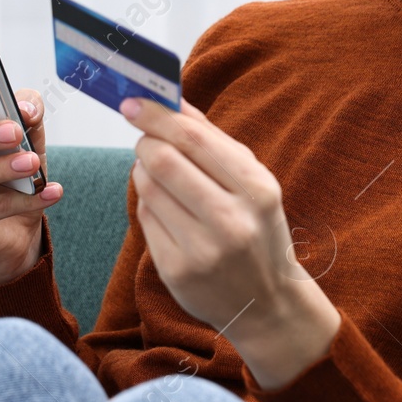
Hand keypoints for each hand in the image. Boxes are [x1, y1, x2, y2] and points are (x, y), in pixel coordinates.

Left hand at [121, 95, 340, 388]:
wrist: (267, 302)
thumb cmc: (257, 229)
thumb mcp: (252, 182)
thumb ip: (212, 140)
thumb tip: (171, 99)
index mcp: (257, 189)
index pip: (194, 138)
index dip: (157, 115)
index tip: (134, 102)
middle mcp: (231, 220)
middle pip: (164, 161)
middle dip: (146, 142)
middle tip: (145, 139)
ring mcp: (202, 249)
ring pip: (148, 189)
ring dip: (143, 171)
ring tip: (158, 174)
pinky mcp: (176, 271)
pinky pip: (145, 219)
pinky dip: (147, 203)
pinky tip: (164, 206)